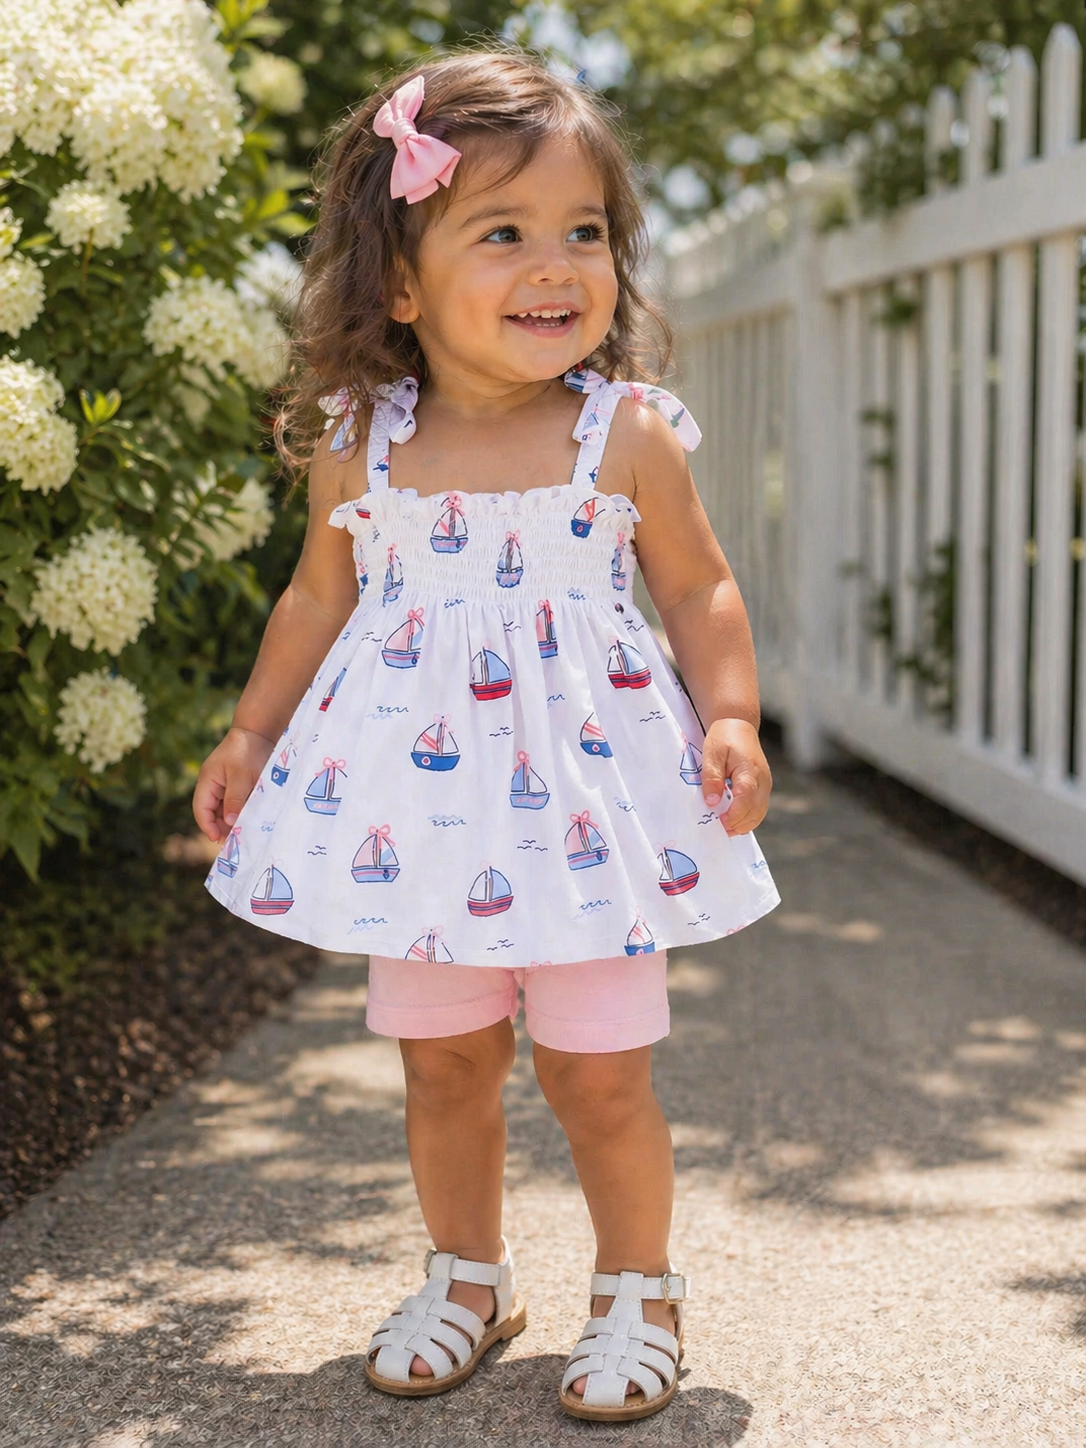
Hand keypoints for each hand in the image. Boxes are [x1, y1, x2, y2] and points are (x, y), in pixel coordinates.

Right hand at [193, 726, 275, 842]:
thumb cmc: (247, 751)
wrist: (260, 731)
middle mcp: (214, 785)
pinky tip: (252, 820)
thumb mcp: (242, 776)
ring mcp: (226, 784)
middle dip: (222, 827)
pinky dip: (242, 812)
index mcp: (207, 781)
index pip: (201, 809)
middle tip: (235, 842)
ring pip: (226, 809)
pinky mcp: (239, 784)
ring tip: (244, 834)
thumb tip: (231, 823)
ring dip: (234, 821)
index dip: (207, 826)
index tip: (218, 839)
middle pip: (213, 812)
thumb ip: (235, 799)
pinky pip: (237, 803)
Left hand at [702, 717, 771, 835]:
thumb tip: (712, 801)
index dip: (734, 815)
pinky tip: (733, 820)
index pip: (746, 799)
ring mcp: (765, 785)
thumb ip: (712, 777)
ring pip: (759, 813)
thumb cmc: (724, 737)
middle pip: (756, 811)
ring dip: (743, 824)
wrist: (738, 725)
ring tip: (724, 828)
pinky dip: (747, 818)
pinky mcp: (763, 787)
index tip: (720, 823)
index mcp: (750, 770)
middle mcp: (762, 780)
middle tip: (718, 829)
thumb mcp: (712, 754)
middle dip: (738, 824)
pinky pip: (758, 809)